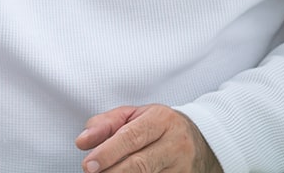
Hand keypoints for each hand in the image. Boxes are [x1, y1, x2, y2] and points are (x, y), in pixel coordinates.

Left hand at [75, 104, 220, 172]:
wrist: (200, 140)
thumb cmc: (158, 126)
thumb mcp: (133, 115)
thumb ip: (105, 124)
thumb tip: (83, 141)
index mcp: (161, 120)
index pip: (131, 138)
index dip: (107, 152)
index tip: (88, 164)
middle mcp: (175, 144)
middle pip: (139, 163)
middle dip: (112, 171)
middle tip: (91, 172)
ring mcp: (182, 166)